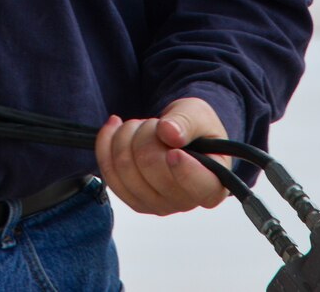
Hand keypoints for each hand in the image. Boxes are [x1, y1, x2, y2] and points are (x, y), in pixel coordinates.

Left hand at [93, 96, 229, 214]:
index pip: (201, 188)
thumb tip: (169, 133)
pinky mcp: (134, 200)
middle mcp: (186, 202)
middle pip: (152, 167)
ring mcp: (158, 205)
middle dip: (148, 133)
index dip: (184, 170)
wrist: (177, 136)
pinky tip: (115, 127)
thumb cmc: (195, 130)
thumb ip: (188, 121)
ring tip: (142, 127)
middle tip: (157, 125)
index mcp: (213, 185)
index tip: (174, 151)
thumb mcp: (200, 115)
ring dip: (127, 136)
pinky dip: (106, 143)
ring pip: (125, 168)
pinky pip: (108, 172)